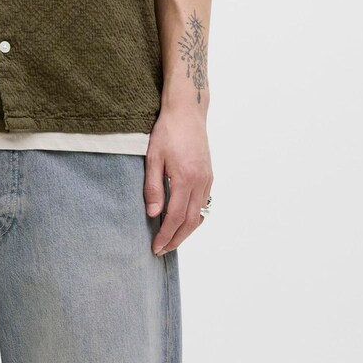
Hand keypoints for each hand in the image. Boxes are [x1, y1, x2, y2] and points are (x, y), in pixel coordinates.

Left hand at [143, 102, 212, 255]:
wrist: (187, 112)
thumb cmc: (167, 131)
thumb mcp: (153, 157)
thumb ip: (153, 187)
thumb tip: (153, 214)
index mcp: (185, 178)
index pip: (175, 217)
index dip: (165, 235)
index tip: (155, 247)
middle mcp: (200, 182)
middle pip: (190, 221)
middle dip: (176, 239)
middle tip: (162, 250)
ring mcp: (207, 179)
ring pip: (199, 215)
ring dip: (186, 231)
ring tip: (171, 239)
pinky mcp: (209, 175)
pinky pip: (204, 203)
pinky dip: (194, 217)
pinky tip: (183, 219)